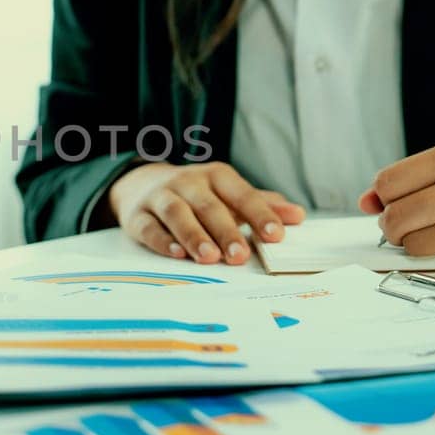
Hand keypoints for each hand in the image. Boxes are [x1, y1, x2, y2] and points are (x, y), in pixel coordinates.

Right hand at [107, 162, 305, 263]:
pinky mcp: (137, 215)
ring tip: (209, 258)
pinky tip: (175, 254)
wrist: (140, 183)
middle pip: (209, 206)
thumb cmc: (195, 194)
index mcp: (216, 176)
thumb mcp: (227, 193)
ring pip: (177, 214)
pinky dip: (162, 240)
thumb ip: (260, 205)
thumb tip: (297, 216)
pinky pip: (149, 227)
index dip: (259, 214)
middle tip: (240, 256)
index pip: (242, 194)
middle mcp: (188, 183)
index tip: (276, 235)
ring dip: (193, 236)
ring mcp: (161, 197)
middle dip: (226, 232)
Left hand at [360, 140, 434, 270]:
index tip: (390, 202)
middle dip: (392, 226)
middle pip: (397, 217)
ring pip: (416, 244)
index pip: (390, 182)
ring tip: (434, 233)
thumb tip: (365, 201)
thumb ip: (412, 180)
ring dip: (415, 244)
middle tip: (404, 226)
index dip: (382, 198)